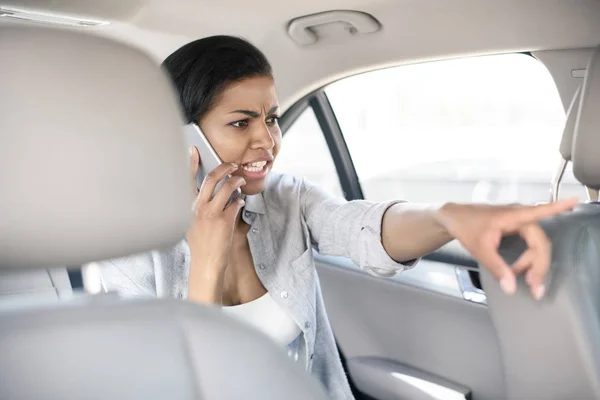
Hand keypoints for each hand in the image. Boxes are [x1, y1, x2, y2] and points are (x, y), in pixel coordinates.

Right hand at [186, 146, 244, 275]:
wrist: (206, 263)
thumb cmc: (201, 245)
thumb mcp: (192, 224)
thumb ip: (200, 209)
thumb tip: (212, 197)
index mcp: (188, 207)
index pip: (187, 180)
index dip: (190, 163)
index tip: (194, 150)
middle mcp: (198, 207)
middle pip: (211, 178)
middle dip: (224, 168)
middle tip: (233, 165)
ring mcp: (211, 213)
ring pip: (227, 188)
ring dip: (237, 181)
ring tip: (241, 180)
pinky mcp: (225, 220)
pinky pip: (236, 203)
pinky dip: (240, 200)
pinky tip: (241, 202)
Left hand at [437, 198, 577, 299]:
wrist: (454, 219)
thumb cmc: (466, 228)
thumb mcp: (480, 250)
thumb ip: (497, 268)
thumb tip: (511, 286)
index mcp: (513, 216)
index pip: (540, 211)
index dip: (558, 208)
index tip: (574, 201)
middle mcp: (519, 216)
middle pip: (540, 242)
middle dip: (539, 265)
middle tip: (535, 287)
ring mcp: (518, 221)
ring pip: (536, 245)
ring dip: (533, 263)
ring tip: (524, 280)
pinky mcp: (516, 226)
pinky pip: (530, 243)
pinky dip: (529, 258)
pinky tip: (525, 269)